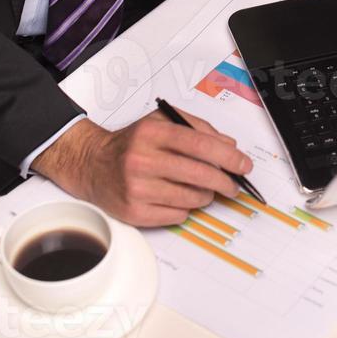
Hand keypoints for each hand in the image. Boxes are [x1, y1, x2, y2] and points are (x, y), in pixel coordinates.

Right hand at [32, 109, 251, 226]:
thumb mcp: (160, 122)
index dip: (228, 156)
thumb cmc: (132, 143)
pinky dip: (187, 207)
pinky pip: (177, 215)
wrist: (93, 165)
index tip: (243, 164)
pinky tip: (182, 197)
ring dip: (207, 195)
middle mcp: (142, 161)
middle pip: (199, 173)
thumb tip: (228, 145)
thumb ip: (196, 127)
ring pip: (191, 198)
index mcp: (151, 134)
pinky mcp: (135, 213)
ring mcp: (137, 189)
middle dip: (225, 181)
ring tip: (206, 188)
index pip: (199, 144)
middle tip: (234, 184)